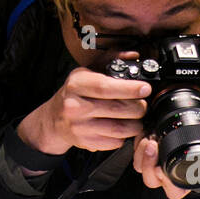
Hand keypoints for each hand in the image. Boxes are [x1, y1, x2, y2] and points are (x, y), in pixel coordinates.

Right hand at [17, 67, 151, 154]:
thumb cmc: (74, 93)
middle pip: (117, 109)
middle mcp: (75, 106)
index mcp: (76, 84)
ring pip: (120, 128)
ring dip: (135, 123)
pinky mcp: (86, 142)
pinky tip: (124, 127)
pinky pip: (115, 142)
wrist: (54, 119)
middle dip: (138, 107)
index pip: (105, 87)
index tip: (145, 88)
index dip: (130, 89)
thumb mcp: (87, 71)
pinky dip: (125, 136)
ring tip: (136, 117)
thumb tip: (133, 56)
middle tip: (142, 103)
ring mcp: (80, 127)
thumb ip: (111, 60)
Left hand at [133, 110, 199, 198]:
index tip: (164, 169)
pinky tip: (146, 131)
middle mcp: (169, 175)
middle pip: (151, 180)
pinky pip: (136, 151)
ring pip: (140, 167)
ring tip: (149, 137)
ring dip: (141, 153)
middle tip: (153, 145)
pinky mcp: (146, 151)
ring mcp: (156, 164)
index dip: (167, 183)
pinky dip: (137, 142)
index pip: (173, 192)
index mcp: (187, 180)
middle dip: (148, 164)